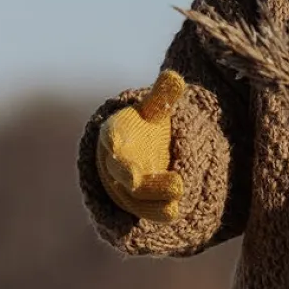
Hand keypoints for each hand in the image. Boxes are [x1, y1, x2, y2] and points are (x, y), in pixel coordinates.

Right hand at [97, 70, 185, 222]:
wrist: (132, 155)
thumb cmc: (141, 129)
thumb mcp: (152, 112)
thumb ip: (162, 98)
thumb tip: (175, 76)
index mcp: (115, 134)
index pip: (111, 135)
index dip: (112, 140)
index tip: (115, 143)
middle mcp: (115, 163)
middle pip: (123, 171)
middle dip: (135, 177)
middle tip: (172, 182)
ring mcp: (124, 186)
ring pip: (134, 196)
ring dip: (153, 200)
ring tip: (177, 196)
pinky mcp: (135, 204)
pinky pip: (142, 211)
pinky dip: (155, 212)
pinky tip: (174, 212)